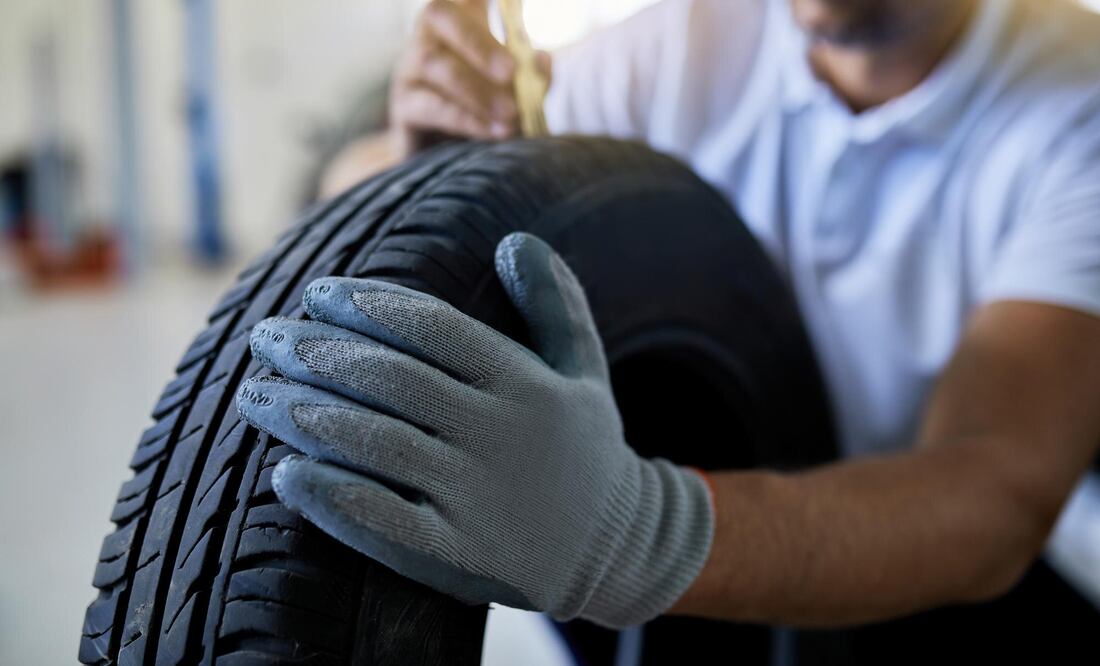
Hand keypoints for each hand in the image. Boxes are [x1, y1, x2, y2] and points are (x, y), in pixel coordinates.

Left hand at [235, 231, 713, 627]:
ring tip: (254, 393)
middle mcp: (500, 435)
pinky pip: (383, 523)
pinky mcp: (458, 554)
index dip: (366, 304)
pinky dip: (330, 497)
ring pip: (375, 444)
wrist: (617, 547)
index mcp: (525, 383)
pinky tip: (284, 473)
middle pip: (390, 380)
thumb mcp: (585, 368)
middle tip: (266, 336)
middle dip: (317, 352)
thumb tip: (516, 239)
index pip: (431, 328)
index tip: (316, 291)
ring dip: (304, 414)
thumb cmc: (586, 447)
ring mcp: (478, 498)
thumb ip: (555, 302)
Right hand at [390, 0, 551, 157]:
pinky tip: (494, 131)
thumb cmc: (486, 113)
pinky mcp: (403, 106)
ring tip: (511, 114)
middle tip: (511, 71)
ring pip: (435, 64)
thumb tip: (541, 61)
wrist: (450, 158)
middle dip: (479, 42)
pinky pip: (430, 106)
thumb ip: (532, 75)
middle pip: (440, 15)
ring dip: (477, 90)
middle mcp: (428, 35)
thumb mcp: (516, 91)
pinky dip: (466, 119)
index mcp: (460, 19)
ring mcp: (410, 68)